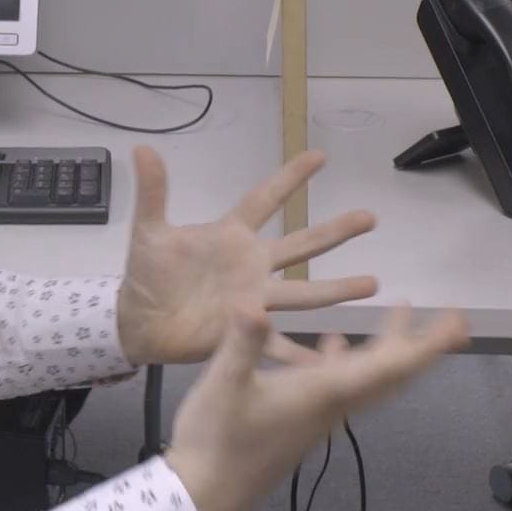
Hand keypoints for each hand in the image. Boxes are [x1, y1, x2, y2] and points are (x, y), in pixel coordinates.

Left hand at [116, 147, 377, 366]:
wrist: (138, 323)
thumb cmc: (147, 275)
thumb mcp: (149, 232)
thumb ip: (152, 192)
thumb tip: (141, 148)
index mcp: (230, 236)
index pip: (265, 200)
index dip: (291, 178)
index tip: (321, 156)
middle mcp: (251, 265)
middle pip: (301, 244)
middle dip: (335, 231)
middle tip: (370, 217)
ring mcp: (254, 300)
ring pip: (304, 293)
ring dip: (336, 289)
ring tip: (374, 283)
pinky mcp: (246, 333)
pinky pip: (280, 346)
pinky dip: (303, 356)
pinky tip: (331, 362)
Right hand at [166, 305, 468, 510]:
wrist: (204, 492)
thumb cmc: (215, 440)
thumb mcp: (223, 385)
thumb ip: (243, 343)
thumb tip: (254, 302)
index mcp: (322, 392)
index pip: (387, 368)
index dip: (425, 346)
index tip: (457, 325)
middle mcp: (330, 404)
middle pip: (389, 374)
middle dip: (419, 344)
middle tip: (448, 318)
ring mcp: (317, 415)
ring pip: (368, 378)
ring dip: (388, 348)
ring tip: (397, 314)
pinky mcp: (300, 420)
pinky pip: (341, 385)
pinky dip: (347, 359)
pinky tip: (332, 344)